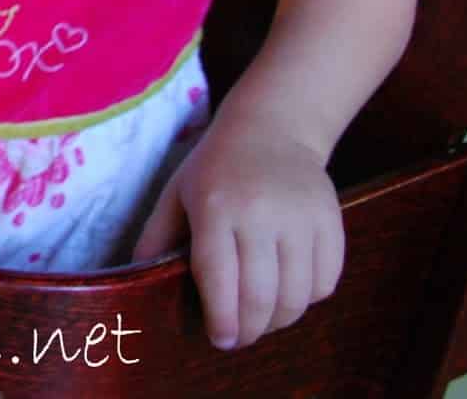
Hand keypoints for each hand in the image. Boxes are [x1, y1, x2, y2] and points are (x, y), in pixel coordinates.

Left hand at [131, 110, 343, 350]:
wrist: (272, 127)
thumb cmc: (216, 166)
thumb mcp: (177, 193)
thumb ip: (157, 237)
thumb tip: (136, 279)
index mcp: (215, 207)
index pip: (219, 280)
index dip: (222, 321)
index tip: (221, 339)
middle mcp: (260, 212)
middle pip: (261, 298)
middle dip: (250, 330)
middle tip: (240, 337)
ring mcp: (300, 217)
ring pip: (296, 298)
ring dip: (279, 320)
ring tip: (263, 317)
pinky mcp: (330, 221)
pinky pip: (324, 283)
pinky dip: (307, 298)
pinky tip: (288, 289)